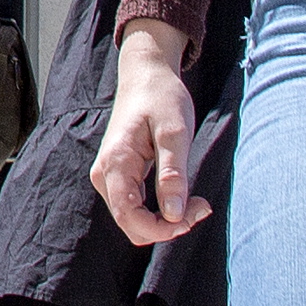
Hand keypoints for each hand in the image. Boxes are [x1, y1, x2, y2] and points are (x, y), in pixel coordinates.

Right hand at [88, 47, 205, 247]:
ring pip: (134, 220)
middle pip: (131, 225)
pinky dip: (160, 210)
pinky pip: (136, 207)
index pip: (130, 218)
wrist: (145, 76)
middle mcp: (104, 175)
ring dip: (165, 220)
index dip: (163, 229)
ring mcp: (109, 177)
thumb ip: (173, 174)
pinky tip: (181, 195)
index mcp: (115, 164)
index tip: (195, 215)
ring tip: (194, 199)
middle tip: (200, 205)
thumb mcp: (175, 133)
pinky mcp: (118, 176)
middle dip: (167, 226)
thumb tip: (174, 216)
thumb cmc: (161, 98)